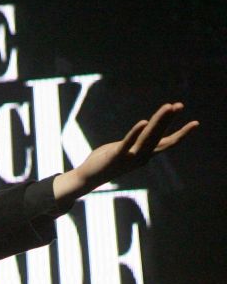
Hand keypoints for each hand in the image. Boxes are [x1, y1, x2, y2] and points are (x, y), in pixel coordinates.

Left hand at [53, 102, 198, 201]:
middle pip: (159, 135)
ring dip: (159, 121)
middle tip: (180, 105)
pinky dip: (136, 132)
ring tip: (168, 107)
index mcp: (144, 155)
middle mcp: (141, 157)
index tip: (196, 123)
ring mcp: (130, 157)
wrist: (86, 178)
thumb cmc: (103, 161)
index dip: (181, 133)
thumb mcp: (122, 148)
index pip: (166, 142)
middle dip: (169, 120)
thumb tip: (141, 131)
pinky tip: (144, 121)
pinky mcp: (116, 156)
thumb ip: (133, 141)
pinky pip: (128, 143)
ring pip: (148, 137)